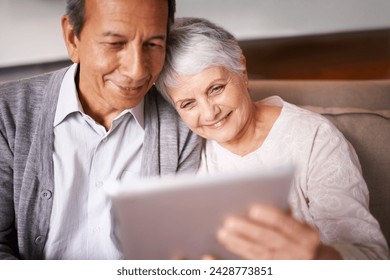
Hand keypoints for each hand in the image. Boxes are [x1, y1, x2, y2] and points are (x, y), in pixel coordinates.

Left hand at [217, 204, 341, 259]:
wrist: (315, 262)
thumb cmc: (300, 234)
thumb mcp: (300, 224)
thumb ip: (285, 213)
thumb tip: (265, 196)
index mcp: (306, 234)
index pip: (287, 224)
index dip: (271, 216)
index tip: (253, 209)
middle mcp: (298, 250)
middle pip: (270, 240)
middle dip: (248, 230)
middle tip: (229, 221)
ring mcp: (285, 262)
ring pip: (259, 253)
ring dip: (239, 243)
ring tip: (222, 233)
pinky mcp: (272, 269)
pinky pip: (252, 264)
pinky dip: (236, 255)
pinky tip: (224, 246)